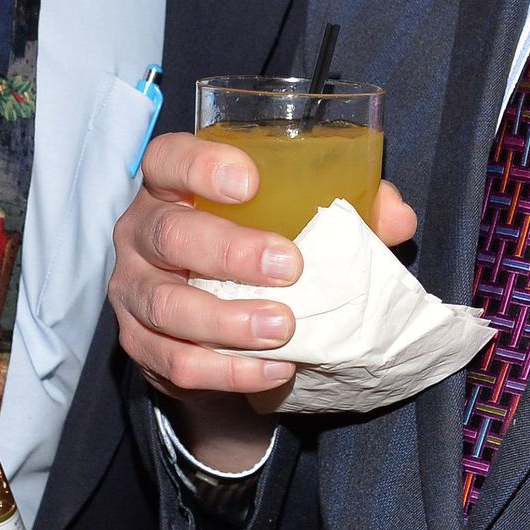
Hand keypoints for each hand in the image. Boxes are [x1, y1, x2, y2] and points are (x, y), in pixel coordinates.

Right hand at [110, 131, 417, 466]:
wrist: (212, 322)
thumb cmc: (254, 247)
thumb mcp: (292, 220)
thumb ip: (345, 209)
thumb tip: (395, 215)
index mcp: (172, 186)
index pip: (168, 158)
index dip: (201, 167)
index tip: (250, 182)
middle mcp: (142, 232)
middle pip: (170, 235)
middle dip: (229, 252)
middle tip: (289, 267)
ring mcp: (134, 291)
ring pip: (168, 306)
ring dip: (227, 321)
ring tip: (283, 329)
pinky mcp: (140, 345)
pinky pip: (177, 362)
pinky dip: (228, 370)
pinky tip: (275, 369)